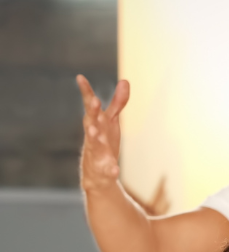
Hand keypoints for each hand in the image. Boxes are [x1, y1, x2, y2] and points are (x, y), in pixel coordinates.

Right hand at [76, 75, 128, 193]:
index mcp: (96, 123)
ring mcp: (97, 152)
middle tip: (95, 101)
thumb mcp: (111, 121)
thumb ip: (117, 103)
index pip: (91, 106)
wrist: (97, 173)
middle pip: (91, 121)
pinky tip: (115, 170)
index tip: (80, 77)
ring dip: (94, 137)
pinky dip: (111, 169)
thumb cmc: (103, 141)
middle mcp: (93, 135)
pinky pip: (107, 169)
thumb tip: (125, 81)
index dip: (86, 92)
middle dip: (92, 112)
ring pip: (94, 143)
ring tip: (94, 131)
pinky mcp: (103, 168)